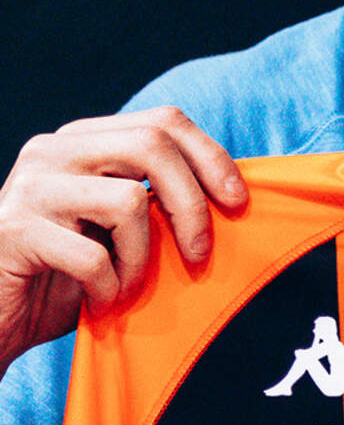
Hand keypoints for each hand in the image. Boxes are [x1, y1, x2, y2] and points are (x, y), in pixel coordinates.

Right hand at [0, 107, 246, 377]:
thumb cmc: (65, 278)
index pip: (163, 121)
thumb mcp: (118, 231)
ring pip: (129, 200)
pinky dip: (110, 288)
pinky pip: (93, 256)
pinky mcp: (15, 229)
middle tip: (199, 255)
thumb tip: (231, 193)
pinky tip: (100, 303)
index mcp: (84, 140)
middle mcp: (54, 150)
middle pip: (152, 146)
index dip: (211, 157)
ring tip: (129, 288)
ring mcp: (31, 186)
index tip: (239, 202)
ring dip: (143, 258)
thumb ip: (155, 201)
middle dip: (192, 203)